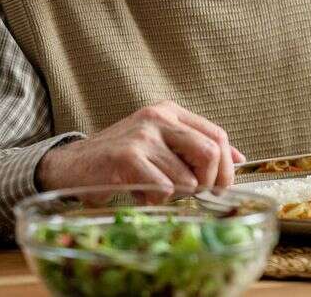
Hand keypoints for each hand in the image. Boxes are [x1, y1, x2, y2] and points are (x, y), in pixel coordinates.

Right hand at [37, 100, 244, 198]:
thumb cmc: (121, 160)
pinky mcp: (126, 157)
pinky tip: (142, 195)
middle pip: (210, 151)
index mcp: (170, 112)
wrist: (72, 166)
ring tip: (157, 192)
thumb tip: (239, 160)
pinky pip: (163, 187)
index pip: (217, 135)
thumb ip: (195, 149)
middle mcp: (158, 118)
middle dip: (211, 181)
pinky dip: (158, 199)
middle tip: (199, 195)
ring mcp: (142, 135)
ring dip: (177, 195)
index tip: (223, 186)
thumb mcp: (161, 145)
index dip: (227, 165)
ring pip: (186, 177)